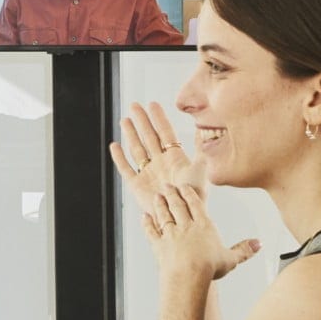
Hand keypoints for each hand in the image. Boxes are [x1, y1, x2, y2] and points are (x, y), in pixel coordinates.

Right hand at [111, 102, 205, 216]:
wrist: (181, 215)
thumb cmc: (194, 195)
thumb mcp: (201, 169)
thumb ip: (201, 149)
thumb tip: (205, 128)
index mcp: (175, 158)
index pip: (165, 133)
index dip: (158, 118)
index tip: (152, 104)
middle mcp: (160, 163)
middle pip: (148, 137)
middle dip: (142, 121)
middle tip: (134, 105)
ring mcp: (147, 173)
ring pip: (136, 149)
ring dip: (130, 134)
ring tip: (125, 119)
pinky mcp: (137, 185)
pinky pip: (126, 169)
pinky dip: (119, 158)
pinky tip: (114, 145)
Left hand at [145, 184, 259, 283]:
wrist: (187, 277)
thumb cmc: (209, 269)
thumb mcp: (231, 259)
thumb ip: (245, 250)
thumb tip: (259, 244)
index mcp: (204, 226)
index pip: (196, 205)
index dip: (189, 194)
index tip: (184, 186)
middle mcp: (185, 227)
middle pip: (178, 206)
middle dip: (172, 194)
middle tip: (167, 185)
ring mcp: (170, 235)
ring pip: (164, 215)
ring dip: (160, 205)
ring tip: (157, 196)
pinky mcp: (158, 245)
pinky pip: (151, 231)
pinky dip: (147, 223)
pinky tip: (144, 217)